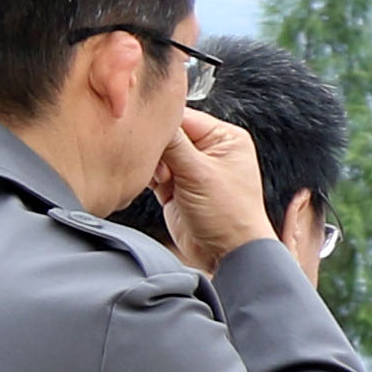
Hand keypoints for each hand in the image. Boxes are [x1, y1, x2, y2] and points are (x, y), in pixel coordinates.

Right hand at [152, 109, 273, 270]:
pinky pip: (153, 172)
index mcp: (224, 137)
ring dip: (153, 166)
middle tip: (163, 169)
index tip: (143, 129)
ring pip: (157, 153)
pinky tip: (156, 186)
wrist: (227, 255)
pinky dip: (149, 178)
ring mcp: (191, 169)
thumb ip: (173, 143)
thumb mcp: (199, 173)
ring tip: (164, 182)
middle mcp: (209, 149)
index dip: (162, 124)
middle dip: (158, 149)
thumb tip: (151, 117)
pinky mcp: (176, 187)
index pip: (183, 116)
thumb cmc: (229, 216)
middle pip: (167, 134)